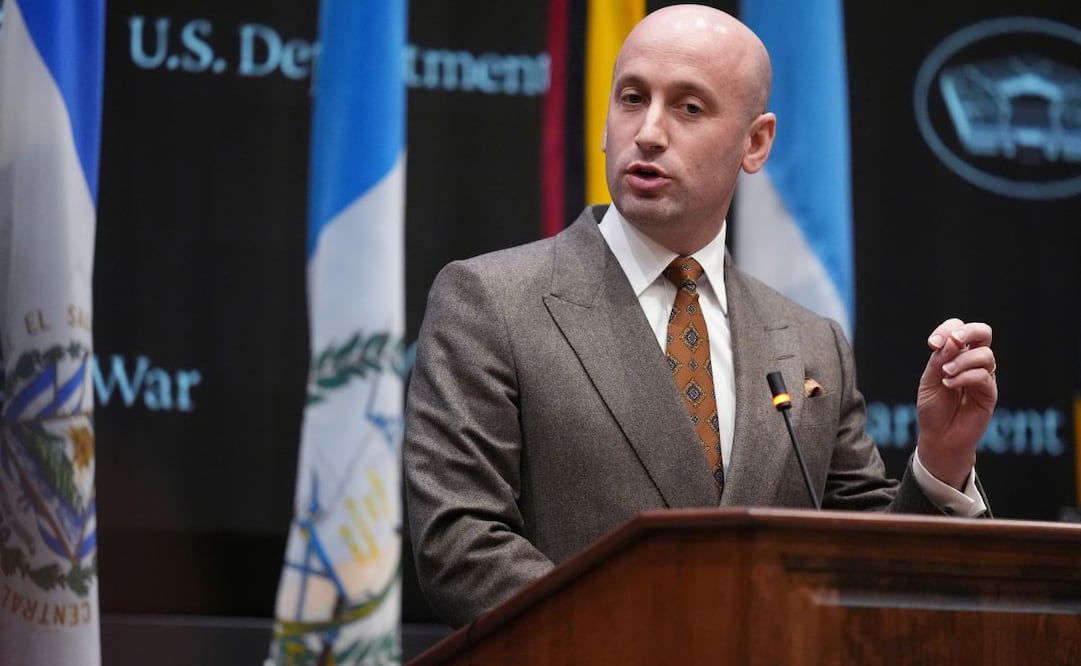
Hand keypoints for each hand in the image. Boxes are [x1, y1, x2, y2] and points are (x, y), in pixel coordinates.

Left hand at [915, 318, 996, 489]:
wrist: (939, 437)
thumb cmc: (934, 409)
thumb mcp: (929, 380)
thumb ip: (939, 360)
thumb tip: (952, 341)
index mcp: (956, 355)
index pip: (958, 329)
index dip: (947, 330)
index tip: (932, 344)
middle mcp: (973, 362)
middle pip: (983, 333)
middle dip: (968, 332)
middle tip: (953, 341)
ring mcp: (984, 377)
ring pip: (985, 354)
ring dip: (962, 360)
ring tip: (945, 374)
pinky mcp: (989, 393)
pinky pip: (984, 376)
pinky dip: (965, 376)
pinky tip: (950, 384)